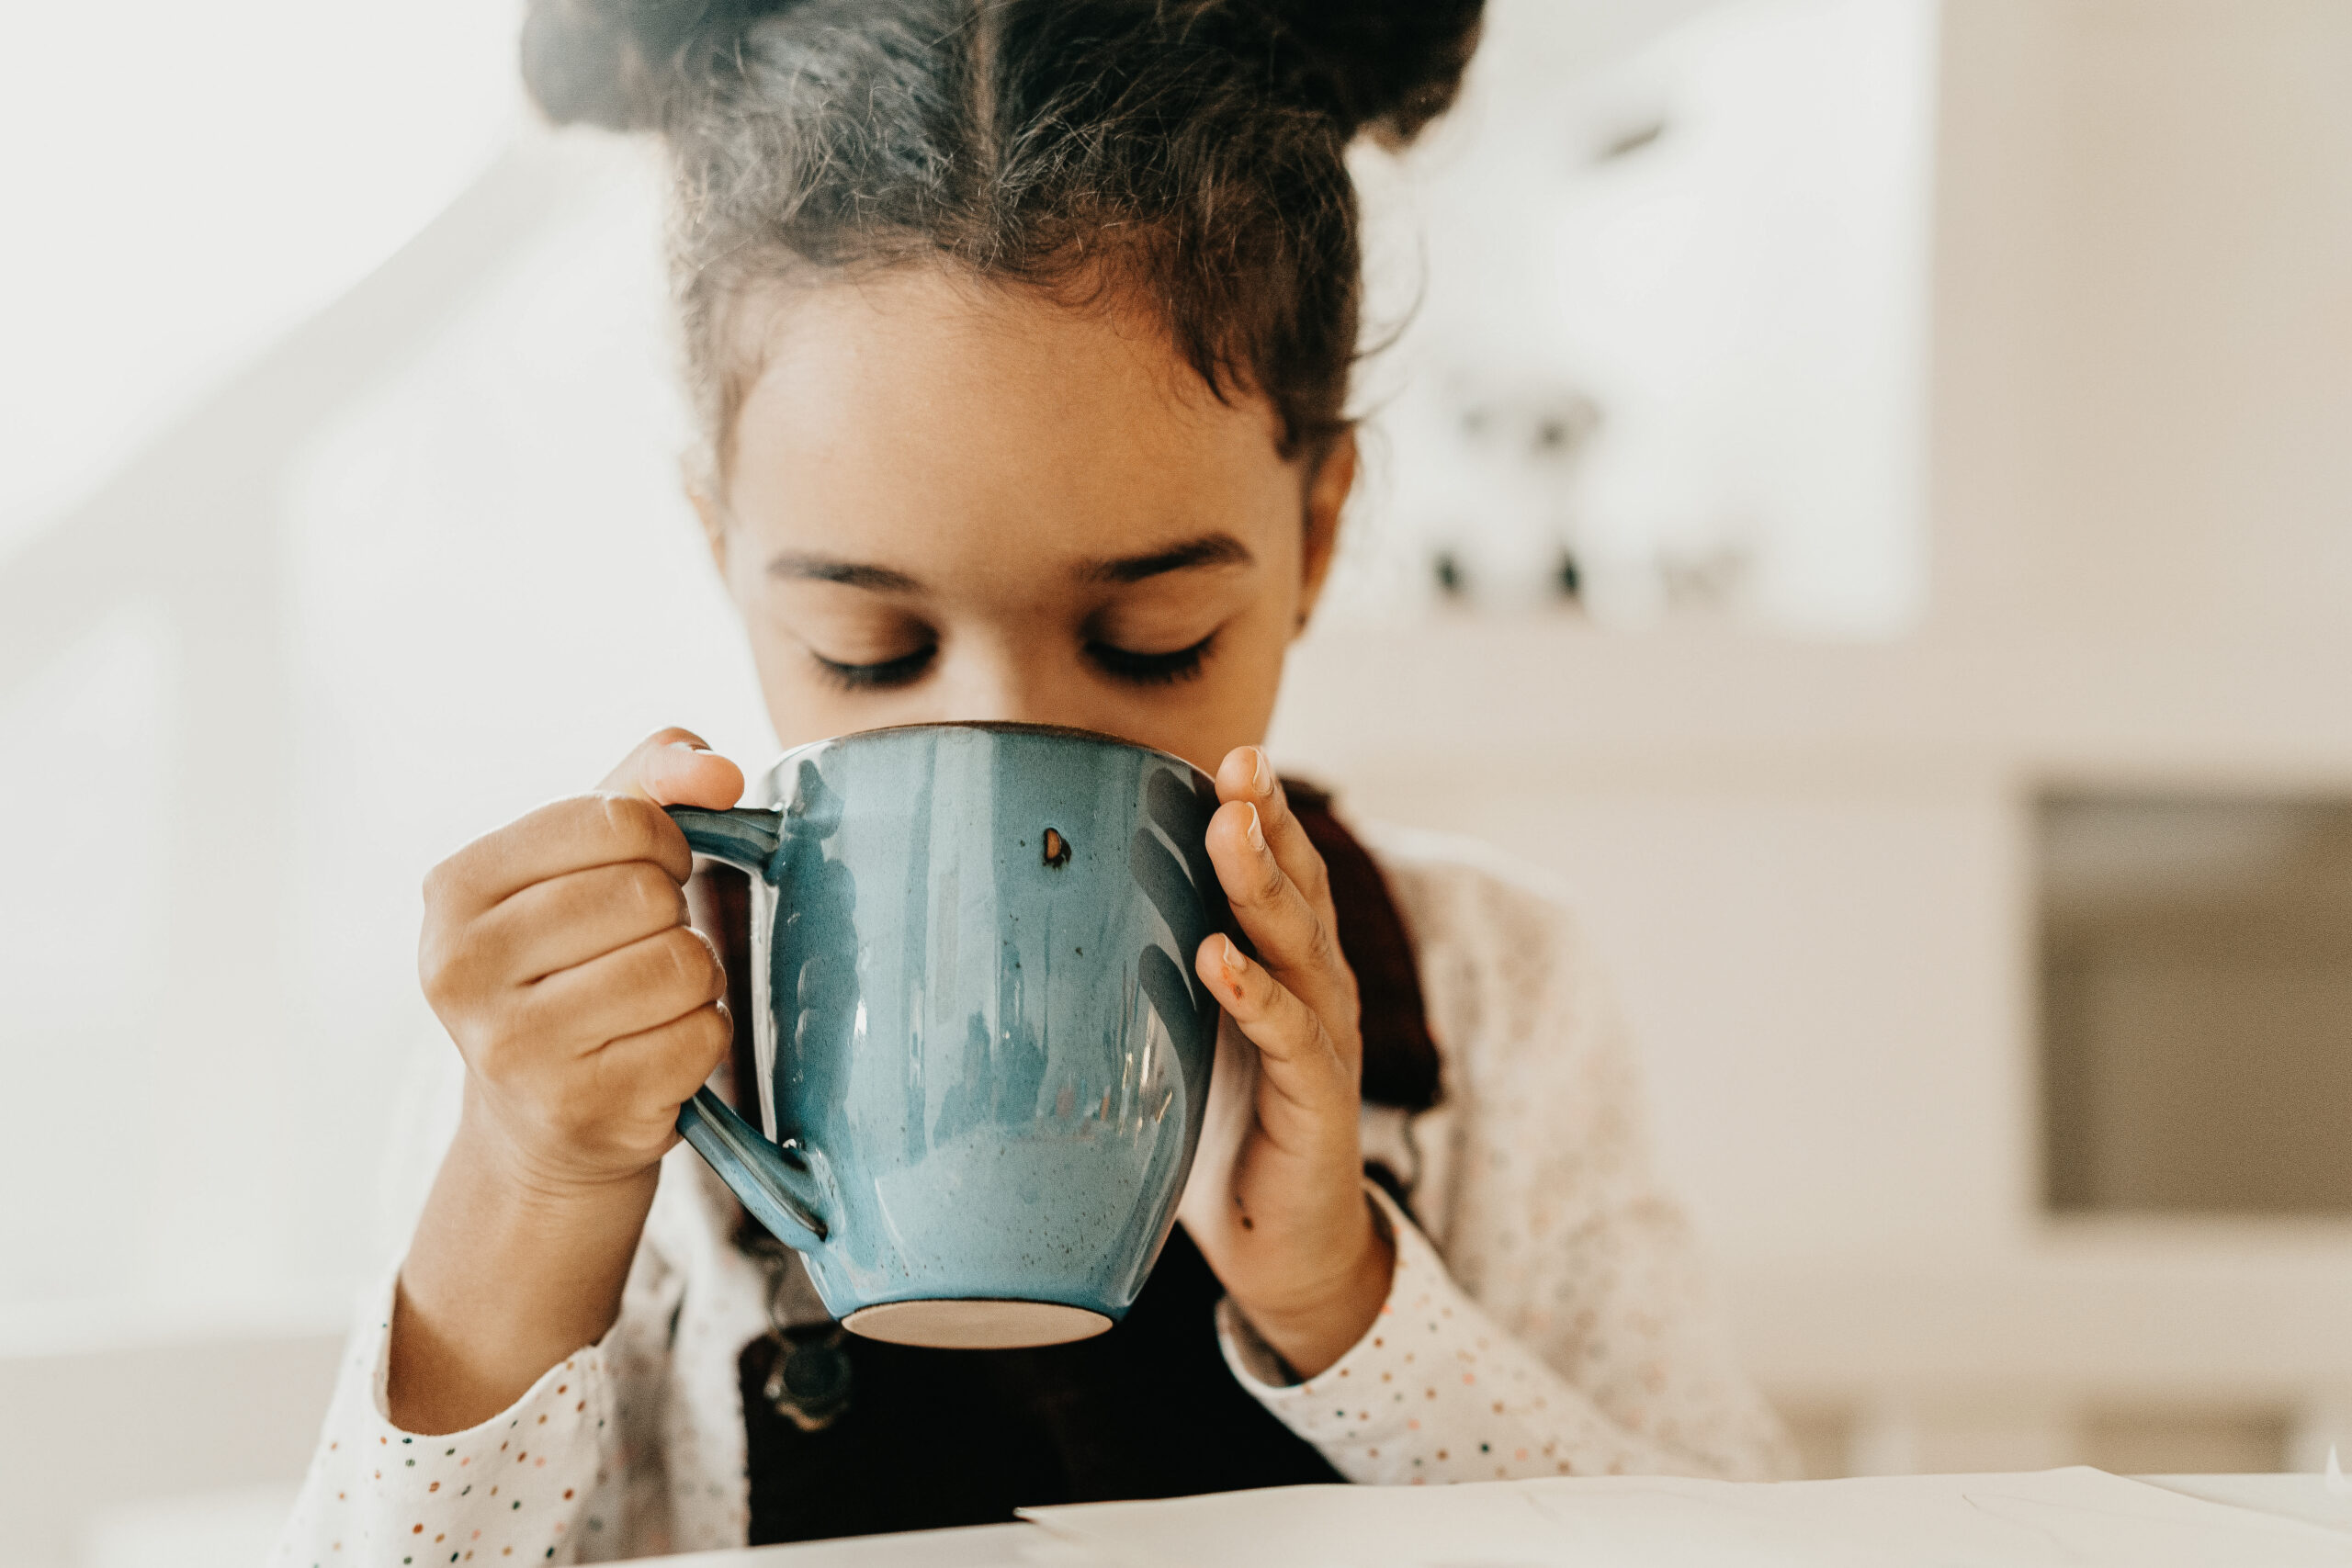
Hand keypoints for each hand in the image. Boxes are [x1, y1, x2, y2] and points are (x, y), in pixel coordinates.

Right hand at [418, 728, 746, 1195]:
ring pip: (682, 962)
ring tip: (651, 996)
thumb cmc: (569, 963)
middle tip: (640, 945)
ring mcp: (518, 1048)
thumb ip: (650, 783)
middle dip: (672, 913)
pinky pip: (704, 1032)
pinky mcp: (581, 1106)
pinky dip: (703, 1033)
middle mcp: (464, 969)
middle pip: (648, 894)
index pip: (612, 819)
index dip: (664, 838)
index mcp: (454, 888)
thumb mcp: (583, 859)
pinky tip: (656, 1048)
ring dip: (695, 975)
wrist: (537, 1123)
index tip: (655, 868)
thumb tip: (720, 770)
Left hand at [1180, 746, 1392, 1378]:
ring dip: (1261, 887)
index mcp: (1283, 963)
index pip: (1279, 869)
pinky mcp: (1320, 1103)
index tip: (1225, 751)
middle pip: (1298, 888)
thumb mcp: (1171, 1037)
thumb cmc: (1217, 1130)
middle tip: (1240, 762)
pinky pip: (1293, 1040)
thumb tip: (1025, 920)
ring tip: (1229, 831)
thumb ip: (1134, 977)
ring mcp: (1324, 1042)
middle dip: (1267, 821)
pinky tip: (1220, 961)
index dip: (1259, 809)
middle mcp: (1315, 988)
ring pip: (1300, 948)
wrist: (1278, 1245)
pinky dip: (1256, 997)